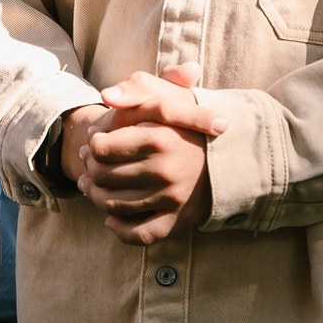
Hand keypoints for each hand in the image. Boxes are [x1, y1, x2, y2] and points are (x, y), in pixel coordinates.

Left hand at [68, 65, 226, 246]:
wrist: (232, 150)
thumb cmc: (189, 119)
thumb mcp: (166, 95)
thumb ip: (137, 89)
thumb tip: (108, 95)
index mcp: (159, 137)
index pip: (101, 147)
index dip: (93, 143)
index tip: (97, 139)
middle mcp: (165, 169)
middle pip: (104, 177)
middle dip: (90, 169)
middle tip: (90, 163)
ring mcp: (172, 197)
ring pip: (115, 205)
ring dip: (97, 197)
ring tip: (93, 186)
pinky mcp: (179, 218)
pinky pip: (141, 234)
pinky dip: (121, 229)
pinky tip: (112, 219)